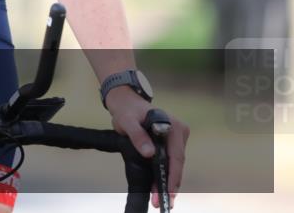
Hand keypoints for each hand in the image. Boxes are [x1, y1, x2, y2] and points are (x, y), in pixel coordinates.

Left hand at [105, 87, 189, 208]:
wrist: (125, 102)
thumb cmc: (127, 109)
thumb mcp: (128, 121)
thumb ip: (138, 136)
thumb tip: (150, 154)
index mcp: (174, 127)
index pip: (176, 156)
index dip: (172, 176)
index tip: (168, 192)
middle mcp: (179, 133)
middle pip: (176, 164)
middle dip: (169, 184)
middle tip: (162, 202)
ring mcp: (175, 140)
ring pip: (172, 165)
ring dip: (166, 183)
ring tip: (159, 200)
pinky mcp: (169, 144)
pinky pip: (167, 162)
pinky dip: (162, 175)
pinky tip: (158, 190)